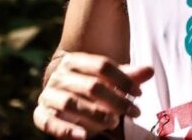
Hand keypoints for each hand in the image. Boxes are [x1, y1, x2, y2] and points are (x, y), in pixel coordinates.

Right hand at [34, 51, 153, 138]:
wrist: (60, 97)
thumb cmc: (91, 88)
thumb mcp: (109, 81)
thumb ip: (128, 76)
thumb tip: (150, 70)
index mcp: (74, 61)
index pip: (102, 65)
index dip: (124, 80)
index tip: (139, 94)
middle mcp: (59, 76)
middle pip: (91, 86)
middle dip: (115, 100)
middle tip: (133, 111)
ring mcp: (48, 95)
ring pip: (72, 104)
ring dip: (95, 114)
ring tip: (114, 122)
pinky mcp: (41, 115)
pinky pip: (50, 123)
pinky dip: (66, 131)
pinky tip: (84, 136)